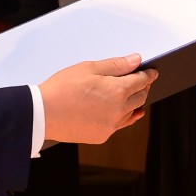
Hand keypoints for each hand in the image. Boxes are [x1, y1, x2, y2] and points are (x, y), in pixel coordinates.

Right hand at [40, 55, 155, 143]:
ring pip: (132, 113)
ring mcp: (112, 125)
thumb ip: (117, 65)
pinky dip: (122, 117)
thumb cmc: (63, 88)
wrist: (43, 113)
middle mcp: (119, 110)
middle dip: (143, 87)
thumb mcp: (90, 68)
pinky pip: (119, 125)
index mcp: (119, 90)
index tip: (152, 72)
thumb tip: (136, 60)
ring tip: (133, 96)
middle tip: (141, 81)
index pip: (142, 81)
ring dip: (135, 103)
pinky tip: (121, 113)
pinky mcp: (102, 136)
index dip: (149, 75)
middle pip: (140, 97)